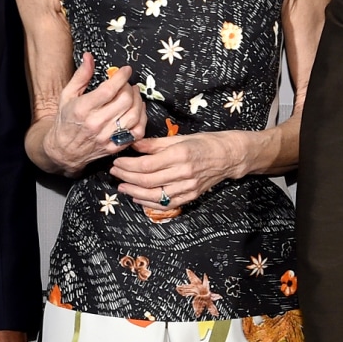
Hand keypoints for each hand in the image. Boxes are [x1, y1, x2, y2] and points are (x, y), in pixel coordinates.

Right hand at [43, 53, 146, 174]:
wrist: (63, 151)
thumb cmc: (65, 121)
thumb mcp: (67, 95)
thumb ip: (81, 76)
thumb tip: (89, 57)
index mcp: (83, 109)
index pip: (109, 89)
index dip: (121, 77)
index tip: (125, 70)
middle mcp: (96, 123)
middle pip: (125, 101)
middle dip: (130, 88)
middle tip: (127, 84)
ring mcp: (107, 137)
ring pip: (134, 115)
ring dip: (138, 101)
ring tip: (133, 95)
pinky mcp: (114, 146)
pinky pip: (137, 132)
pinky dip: (141, 119)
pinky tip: (137, 111)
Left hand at [111, 131, 243, 207]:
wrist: (228, 157)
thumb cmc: (203, 143)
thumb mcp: (179, 138)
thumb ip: (154, 144)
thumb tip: (133, 144)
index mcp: (179, 155)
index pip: (146, 165)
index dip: (128, 165)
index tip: (117, 162)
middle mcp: (183, 173)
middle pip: (147, 180)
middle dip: (126, 177)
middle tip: (114, 173)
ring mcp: (187, 187)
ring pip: (154, 195)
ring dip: (134, 192)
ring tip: (121, 187)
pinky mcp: (190, 197)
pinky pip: (166, 204)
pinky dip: (149, 203)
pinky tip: (137, 198)